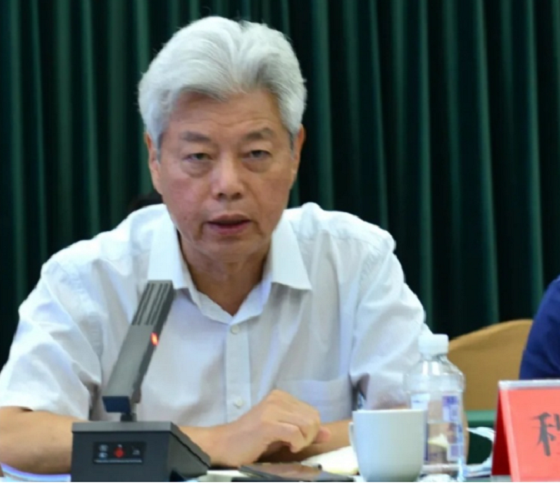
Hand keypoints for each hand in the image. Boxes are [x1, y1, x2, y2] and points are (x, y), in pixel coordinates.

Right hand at [213, 389, 330, 466]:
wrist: (223, 445)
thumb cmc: (251, 441)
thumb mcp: (282, 434)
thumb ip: (305, 431)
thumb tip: (328, 433)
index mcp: (281, 397)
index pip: (313, 412)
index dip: (311, 431)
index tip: (297, 441)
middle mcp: (277, 398)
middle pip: (313, 418)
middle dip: (309, 437)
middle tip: (294, 446)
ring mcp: (272, 409)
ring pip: (307, 424)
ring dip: (303, 441)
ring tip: (289, 446)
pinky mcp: (267, 423)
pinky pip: (296, 433)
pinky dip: (296, 444)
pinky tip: (286, 447)